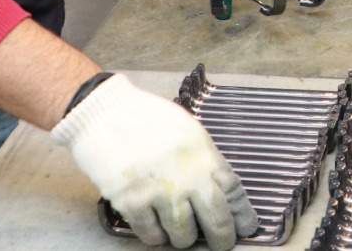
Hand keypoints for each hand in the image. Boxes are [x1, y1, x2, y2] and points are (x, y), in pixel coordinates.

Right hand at [52, 75, 258, 249]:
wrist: (104, 113)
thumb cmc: (146, 118)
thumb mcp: (187, 132)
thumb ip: (203, 159)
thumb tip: (217, 187)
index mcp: (204, 155)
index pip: (234, 192)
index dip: (242, 214)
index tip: (247, 227)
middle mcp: (187, 176)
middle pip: (216, 220)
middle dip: (222, 238)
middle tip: (221, 243)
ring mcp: (160, 192)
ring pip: (184, 235)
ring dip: (184, 238)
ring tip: (181, 233)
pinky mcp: (132, 203)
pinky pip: (151, 235)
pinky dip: (155, 236)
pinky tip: (155, 229)